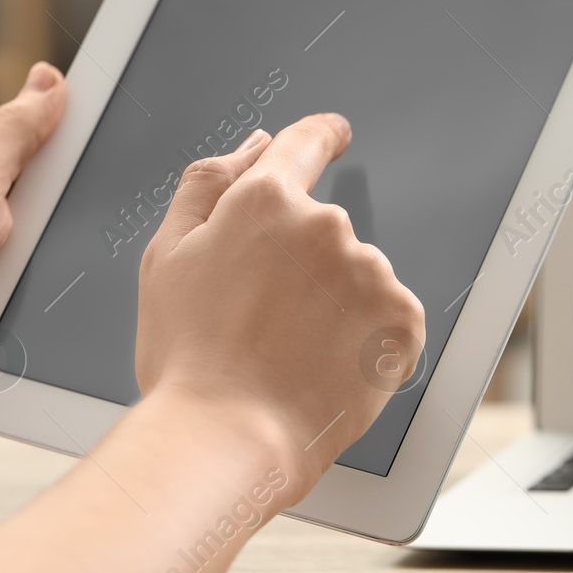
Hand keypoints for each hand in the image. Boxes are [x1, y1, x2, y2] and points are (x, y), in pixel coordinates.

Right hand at [134, 113, 425, 503]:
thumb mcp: (168, 256)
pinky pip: (389, 317)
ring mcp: (371, 271)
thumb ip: (209, 184)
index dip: (318, 136)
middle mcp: (328, 225)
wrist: (228, 439)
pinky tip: (326, 365)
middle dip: (302, 265)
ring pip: (357, 276)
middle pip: (324, 230)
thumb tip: (255, 144)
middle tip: (260, 320)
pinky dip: (366, 339)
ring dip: (335, 305)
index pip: (304, 144)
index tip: (333, 133)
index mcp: (266, 200)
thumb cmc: (190, 357)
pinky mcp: (404, 319)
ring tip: (289, 353)